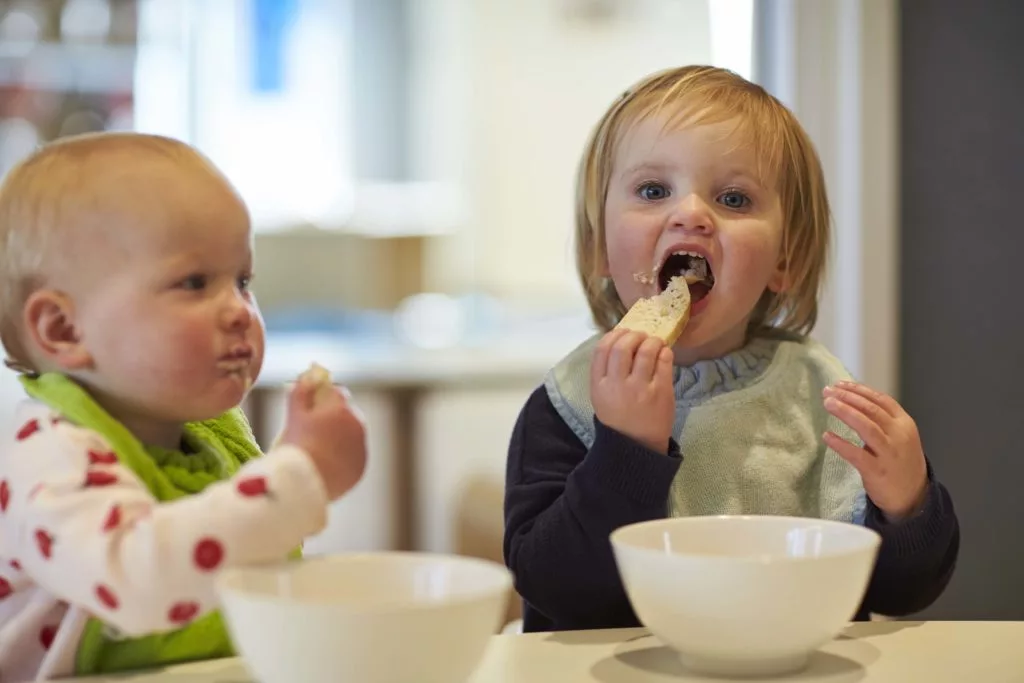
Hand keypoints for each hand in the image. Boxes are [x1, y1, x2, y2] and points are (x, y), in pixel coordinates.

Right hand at [278, 376, 367, 499]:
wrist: (305, 481)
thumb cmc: (297, 445)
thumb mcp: (294, 415)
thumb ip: (300, 393)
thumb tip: (303, 379)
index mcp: (342, 408)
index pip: (337, 392)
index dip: (323, 397)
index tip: (312, 406)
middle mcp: (358, 425)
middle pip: (347, 414)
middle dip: (334, 418)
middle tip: (313, 430)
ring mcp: (361, 447)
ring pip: (351, 436)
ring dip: (340, 438)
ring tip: (318, 449)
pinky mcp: (360, 467)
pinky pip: (352, 457)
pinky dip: (343, 458)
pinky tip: (326, 465)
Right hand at [590, 329, 674, 453]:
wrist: (637, 445)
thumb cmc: (619, 418)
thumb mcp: (601, 397)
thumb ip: (606, 372)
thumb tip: (622, 341)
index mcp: (599, 386)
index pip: (602, 349)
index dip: (613, 335)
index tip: (623, 333)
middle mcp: (617, 385)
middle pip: (622, 347)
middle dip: (633, 335)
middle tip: (641, 336)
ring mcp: (639, 388)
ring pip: (645, 350)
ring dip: (652, 340)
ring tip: (655, 343)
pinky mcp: (660, 392)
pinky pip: (664, 361)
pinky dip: (664, 352)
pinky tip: (664, 354)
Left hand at [822, 381, 927, 520]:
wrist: (913, 496)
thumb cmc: (899, 462)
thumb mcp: (899, 436)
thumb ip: (882, 420)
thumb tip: (852, 399)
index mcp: (904, 424)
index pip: (881, 400)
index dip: (859, 390)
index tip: (839, 384)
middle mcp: (899, 436)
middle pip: (872, 410)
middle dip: (848, 398)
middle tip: (827, 391)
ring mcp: (889, 454)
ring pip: (867, 427)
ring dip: (846, 413)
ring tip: (828, 403)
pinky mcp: (878, 471)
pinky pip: (857, 455)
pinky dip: (841, 444)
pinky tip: (827, 436)